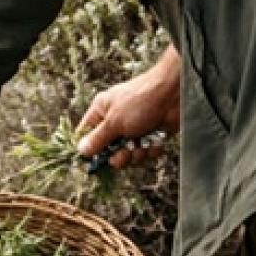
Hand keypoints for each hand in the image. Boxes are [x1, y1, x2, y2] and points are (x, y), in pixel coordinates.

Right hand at [75, 51, 179, 171]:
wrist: (174, 95)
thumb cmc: (141, 101)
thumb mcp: (114, 122)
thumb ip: (97, 139)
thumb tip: (81, 150)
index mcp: (102, 111)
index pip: (87, 134)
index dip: (90, 149)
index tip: (95, 160)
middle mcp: (116, 120)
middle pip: (109, 150)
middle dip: (119, 156)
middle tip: (126, 151)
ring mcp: (133, 128)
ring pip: (128, 154)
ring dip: (137, 154)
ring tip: (143, 145)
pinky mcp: (150, 134)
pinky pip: (145, 151)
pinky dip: (151, 149)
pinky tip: (155, 141)